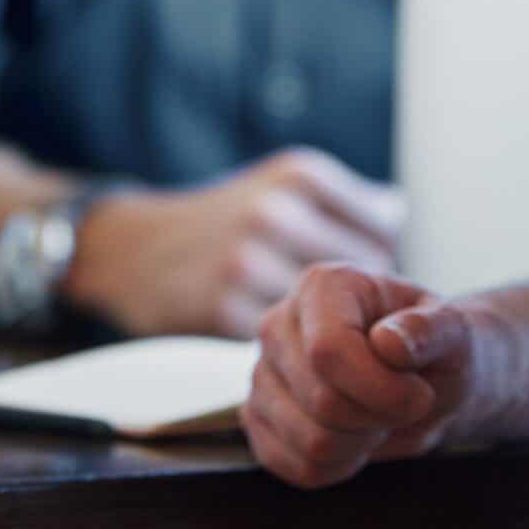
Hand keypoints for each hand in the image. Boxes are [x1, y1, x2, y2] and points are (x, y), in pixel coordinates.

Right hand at [63, 147, 403, 337]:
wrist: (130, 249)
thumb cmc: (222, 221)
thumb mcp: (279, 185)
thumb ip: (340, 201)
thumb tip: (397, 210)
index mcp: (301, 175)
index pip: (386, 229)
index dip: (385, 263)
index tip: (375, 285)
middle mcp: (276, 211)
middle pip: (364, 274)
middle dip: (365, 303)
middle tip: (355, 323)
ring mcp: (246, 259)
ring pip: (329, 315)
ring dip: (334, 335)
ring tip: (323, 340)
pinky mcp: (221, 309)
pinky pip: (285, 343)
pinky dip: (292, 352)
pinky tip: (285, 349)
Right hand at [245, 263, 492, 487]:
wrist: (423, 377)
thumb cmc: (435, 348)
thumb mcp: (455, 332)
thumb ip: (432, 330)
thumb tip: (390, 343)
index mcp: (324, 286)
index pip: (329, 350)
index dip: (380, 389)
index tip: (420, 394)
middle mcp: (279, 324)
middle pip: (322, 402)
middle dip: (379, 417)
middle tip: (403, 403)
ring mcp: (263, 373)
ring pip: (311, 442)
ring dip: (363, 444)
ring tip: (379, 417)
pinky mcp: (258, 419)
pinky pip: (298, 467)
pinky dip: (341, 466)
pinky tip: (358, 438)